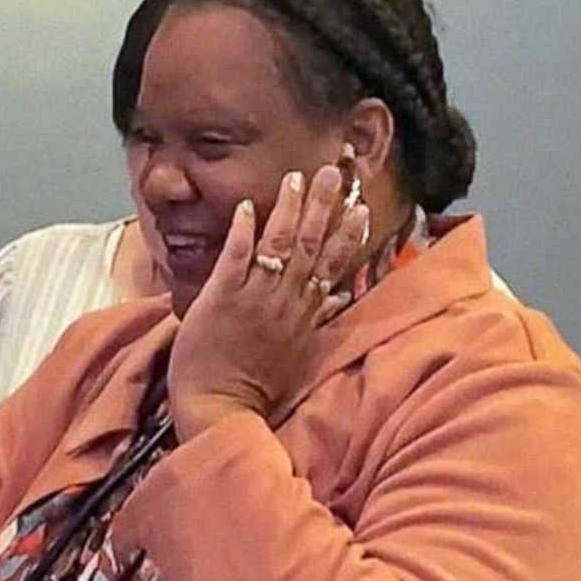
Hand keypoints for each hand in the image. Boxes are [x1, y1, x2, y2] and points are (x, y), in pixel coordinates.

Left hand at [168, 164, 368, 440]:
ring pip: (279, 246)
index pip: (332, 265)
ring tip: (296, 177)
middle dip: (323, 206)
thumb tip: (340, 299)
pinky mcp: (222, 299)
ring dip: (288, 209)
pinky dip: (243, 231)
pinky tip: (248, 206)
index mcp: (305, 315)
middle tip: (332, 172)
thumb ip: (318, 321)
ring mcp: (255, 298)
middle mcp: (286, 302)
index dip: (347, 233)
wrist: (220, 408)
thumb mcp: (297, 354)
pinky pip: (236, 258)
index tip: (360, 205)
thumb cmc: (253, 387)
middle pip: (310, 246)